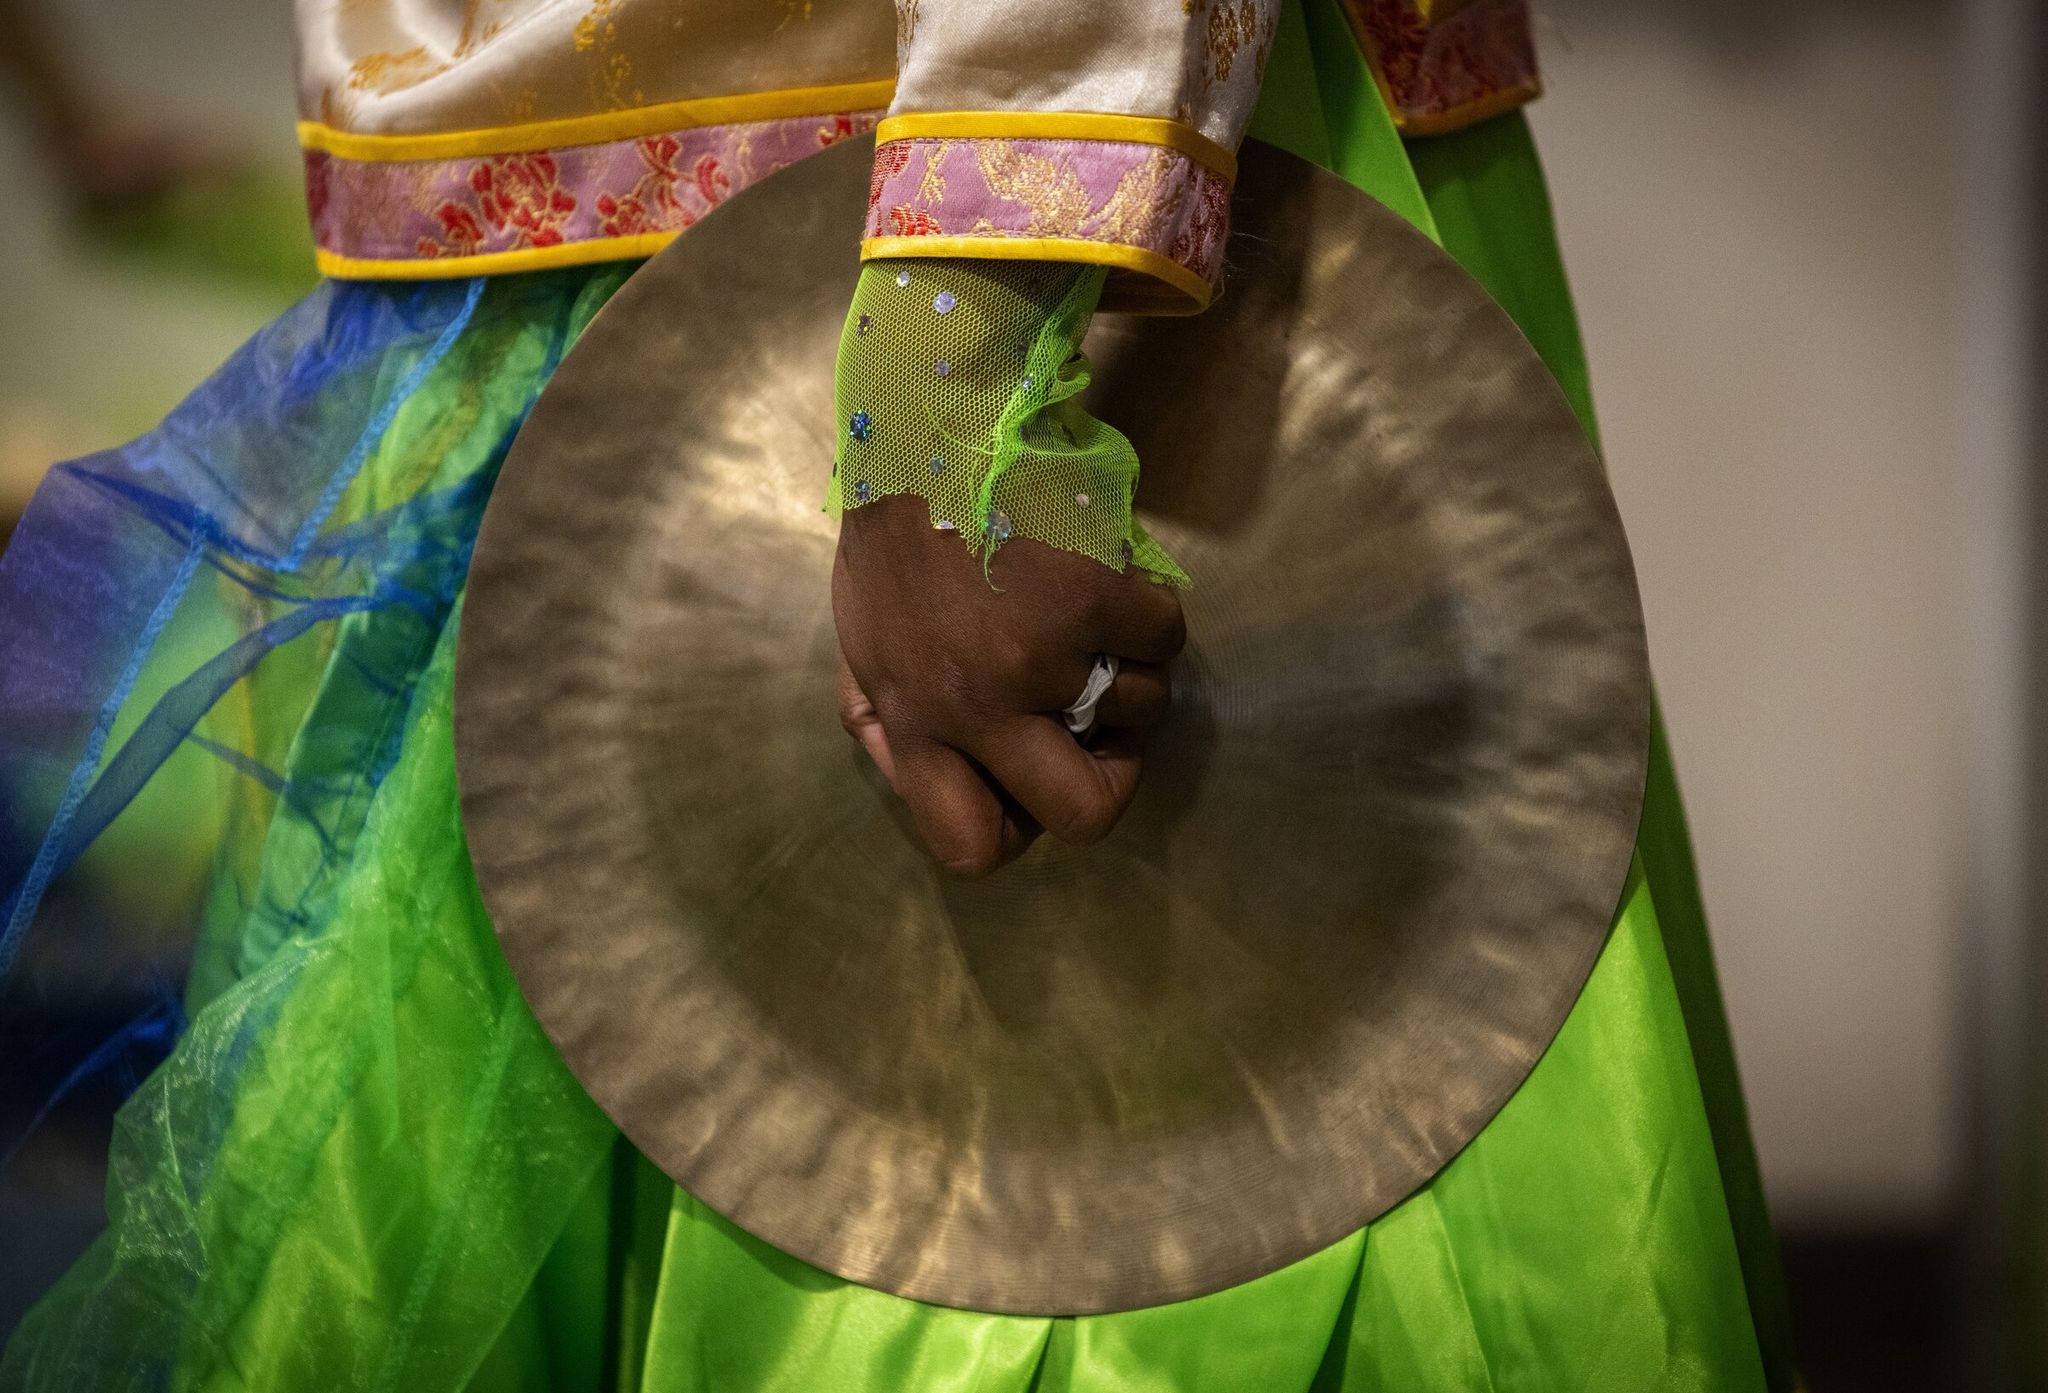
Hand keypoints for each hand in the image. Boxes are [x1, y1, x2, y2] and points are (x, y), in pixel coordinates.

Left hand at [833, 496, 1184, 876]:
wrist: (928, 426)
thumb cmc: (890, 531)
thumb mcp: (858, 638)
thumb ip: (879, 712)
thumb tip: (905, 764)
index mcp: (913, 721)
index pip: (969, 845)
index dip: (1017, 830)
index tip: (1030, 783)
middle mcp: (976, 707)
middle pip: (1082, 814)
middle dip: (1113, 780)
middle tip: (1109, 732)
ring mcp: (1040, 656)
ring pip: (1140, 714)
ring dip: (1136, 674)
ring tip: (1101, 627)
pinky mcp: (1092, 600)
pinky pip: (1164, 638)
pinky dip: (1151, 611)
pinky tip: (1114, 580)